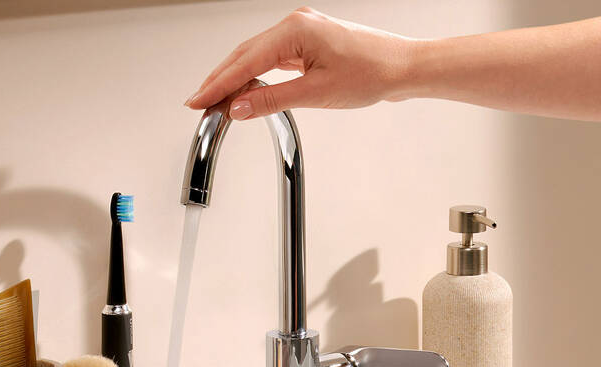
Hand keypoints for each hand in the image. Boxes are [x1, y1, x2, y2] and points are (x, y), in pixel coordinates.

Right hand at [186, 8, 415, 119]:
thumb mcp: (317, 93)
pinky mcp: (309, 42)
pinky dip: (255, 74)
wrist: (402, 68)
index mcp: (295, 30)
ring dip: (236, 78)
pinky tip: (246, 89)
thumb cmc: (372, 72)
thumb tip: (240, 107)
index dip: (218, 84)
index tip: (198, 101)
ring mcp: (302, 32)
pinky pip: (272, 58)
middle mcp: (296, 24)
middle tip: (198, 103)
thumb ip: (273, 99)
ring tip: (216, 101)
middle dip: (220, 80)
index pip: (245, 61)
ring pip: (256, 56)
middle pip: (244, 54)